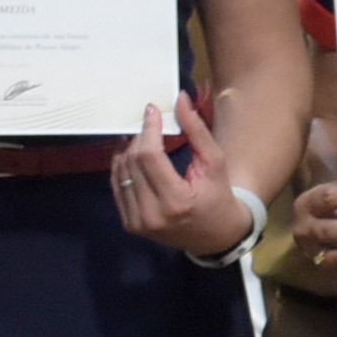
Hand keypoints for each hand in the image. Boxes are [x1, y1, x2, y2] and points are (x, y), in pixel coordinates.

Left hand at [110, 90, 258, 261]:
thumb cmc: (219, 196)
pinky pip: (117, 186)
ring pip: (121, 172)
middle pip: (132, 162)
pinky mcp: (130, 224)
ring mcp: (137, 222)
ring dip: (128, 150)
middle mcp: (151, 214)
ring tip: (141, 138)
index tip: (152, 111)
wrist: (216, 236)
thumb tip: (180, 99)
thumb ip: (197, 131)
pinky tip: (131, 155)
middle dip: (139, 137)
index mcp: (175, 201)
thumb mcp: (215, 162)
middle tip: (150, 125)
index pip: (149, 156)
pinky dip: (122, 167)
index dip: (148, 129)